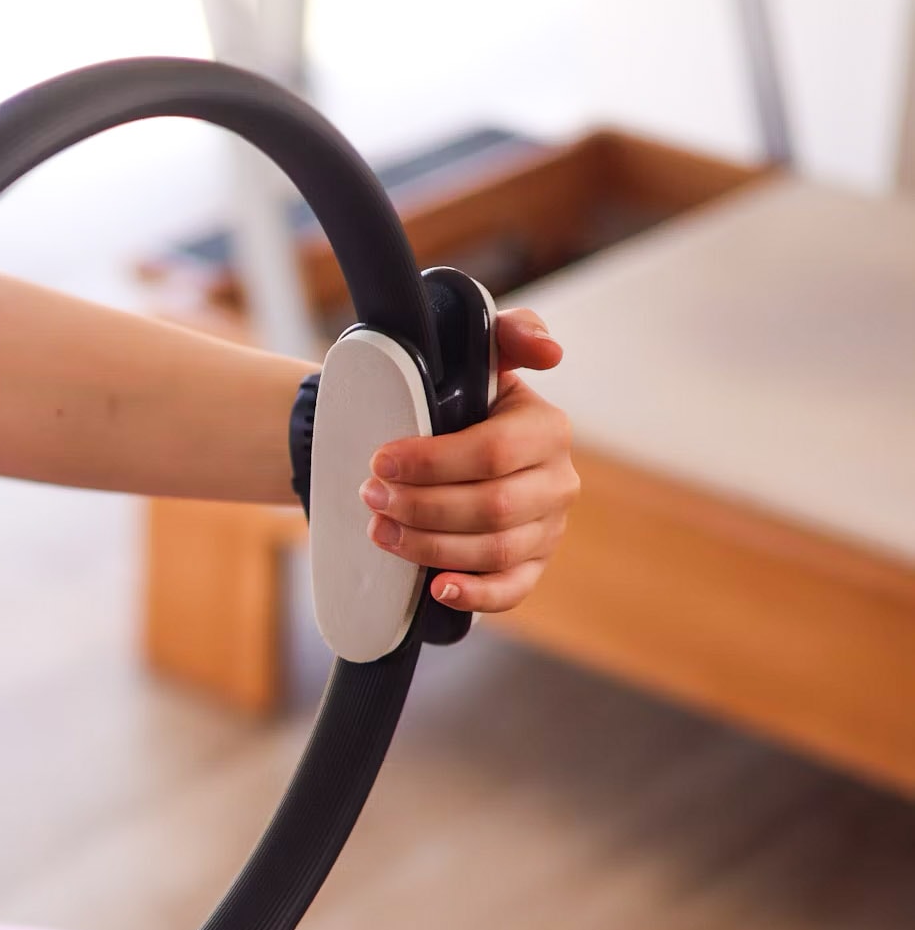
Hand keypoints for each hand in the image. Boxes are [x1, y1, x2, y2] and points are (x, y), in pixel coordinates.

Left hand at [358, 308, 578, 612]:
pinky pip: (511, 590)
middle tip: (370, 498)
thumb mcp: (478, 358)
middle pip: (491, 507)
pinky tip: (436, 589)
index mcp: (546, 429)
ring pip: (494, 550)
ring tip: (381, 532)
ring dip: (430, 546)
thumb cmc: (457, 397)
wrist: (443, 440)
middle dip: (422, 506)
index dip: (432, 462)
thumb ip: (510, 334)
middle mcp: (558, 481)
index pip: (493, 452)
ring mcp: (547, 528)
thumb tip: (549, 349)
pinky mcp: (531, 565)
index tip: (381, 461)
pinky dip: (474, 595)